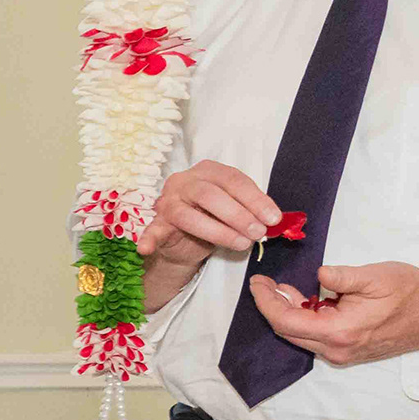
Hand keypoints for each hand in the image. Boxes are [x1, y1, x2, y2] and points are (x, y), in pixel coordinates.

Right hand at [139, 160, 281, 311]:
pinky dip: (148, 238)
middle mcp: (185, 181)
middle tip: (258, 233)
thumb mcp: (236, 208)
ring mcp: (168, 201)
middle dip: (238, 215)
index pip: (233, 180)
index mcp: (208, 171)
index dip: (255, 199)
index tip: (273, 219)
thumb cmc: (215, 216)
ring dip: (218, 231)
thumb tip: (272, 221)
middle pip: (209, 194)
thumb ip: (251, 210)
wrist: (186, 236)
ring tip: (241, 245)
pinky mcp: (157, 222)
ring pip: (187, 215)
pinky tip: (145, 248)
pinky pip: (151, 230)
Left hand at [249, 261, 418, 367]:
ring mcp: (342, 354)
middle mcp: (336, 350)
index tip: (257, 282)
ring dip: (286, 313)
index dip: (265, 302)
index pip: (285, 321)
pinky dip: (303, 319)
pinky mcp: (347, 352)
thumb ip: (341, 276)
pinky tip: (304, 300)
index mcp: (339, 332)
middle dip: (271, 306)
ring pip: (299, 336)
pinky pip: (314, 338)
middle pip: (287, 332)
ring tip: (282, 288)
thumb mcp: (375, 277)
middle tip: (265, 283)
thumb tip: (317, 273)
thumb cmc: (411, 294)